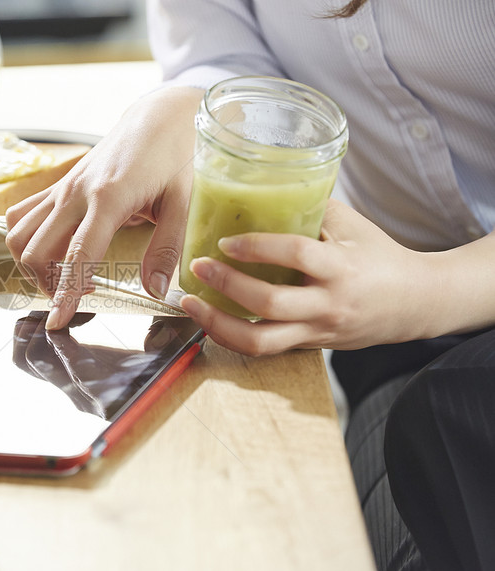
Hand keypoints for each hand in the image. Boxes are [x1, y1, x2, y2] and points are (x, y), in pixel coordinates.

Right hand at [5, 86, 204, 329]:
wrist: (158, 116)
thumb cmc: (175, 156)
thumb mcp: (183, 202)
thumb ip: (166, 248)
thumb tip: (156, 291)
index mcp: (107, 198)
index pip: (77, 256)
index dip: (65, 293)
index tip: (58, 322)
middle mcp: (74, 193)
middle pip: (35, 251)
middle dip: (49, 285)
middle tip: (83, 295)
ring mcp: (61, 189)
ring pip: (19, 236)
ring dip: (33, 265)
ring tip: (67, 276)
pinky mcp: (57, 186)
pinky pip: (20, 216)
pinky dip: (26, 241)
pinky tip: (54, 251)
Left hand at [178, 200, 438, 354]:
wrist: (416, 304)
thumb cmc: (380, 256)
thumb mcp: (353, 226)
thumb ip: (311, 208)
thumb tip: (261, 186)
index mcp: (342, 267)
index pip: (297, 254)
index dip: (258, 247)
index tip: (227, 240)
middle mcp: (328, 304)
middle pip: (269, 304)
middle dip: (227, 285)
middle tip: (199, 266)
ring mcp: (317, 331)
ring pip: (259, 341)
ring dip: (217, 324)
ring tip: (190, 303)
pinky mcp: (308, 346)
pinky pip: (263, 348)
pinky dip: (230, 335)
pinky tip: (210, 319)